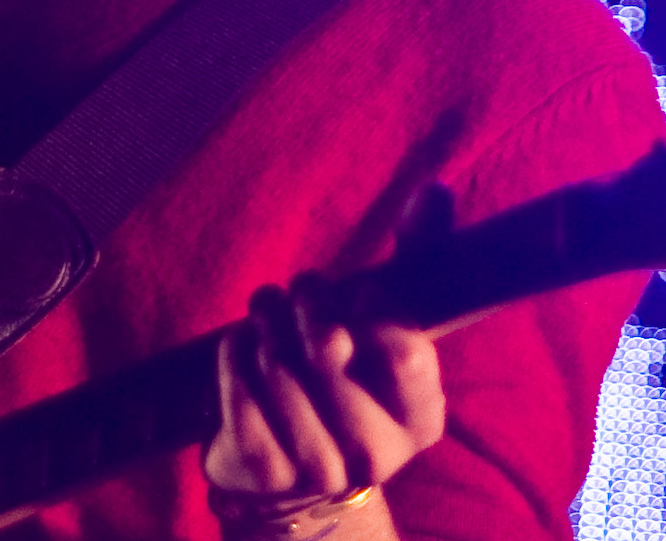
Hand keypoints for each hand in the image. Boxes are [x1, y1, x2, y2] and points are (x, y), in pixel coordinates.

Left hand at [205, 275, 445, 532]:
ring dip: (264, 322)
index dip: (371, 307)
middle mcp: (378, 455)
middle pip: (327, 351)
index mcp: (422, 419)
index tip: (354, 294)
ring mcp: (321, 472)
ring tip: (266, 309)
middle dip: (305, 303)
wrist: (301, 471)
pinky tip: (239, 343)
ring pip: (277, 368)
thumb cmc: (355, 374)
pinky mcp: (266, 475)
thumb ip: (419, 256)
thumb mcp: (391, 323)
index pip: (404, 351)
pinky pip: (240, 396)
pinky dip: (233, 357)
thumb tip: (432, 190)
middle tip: (298, 290)